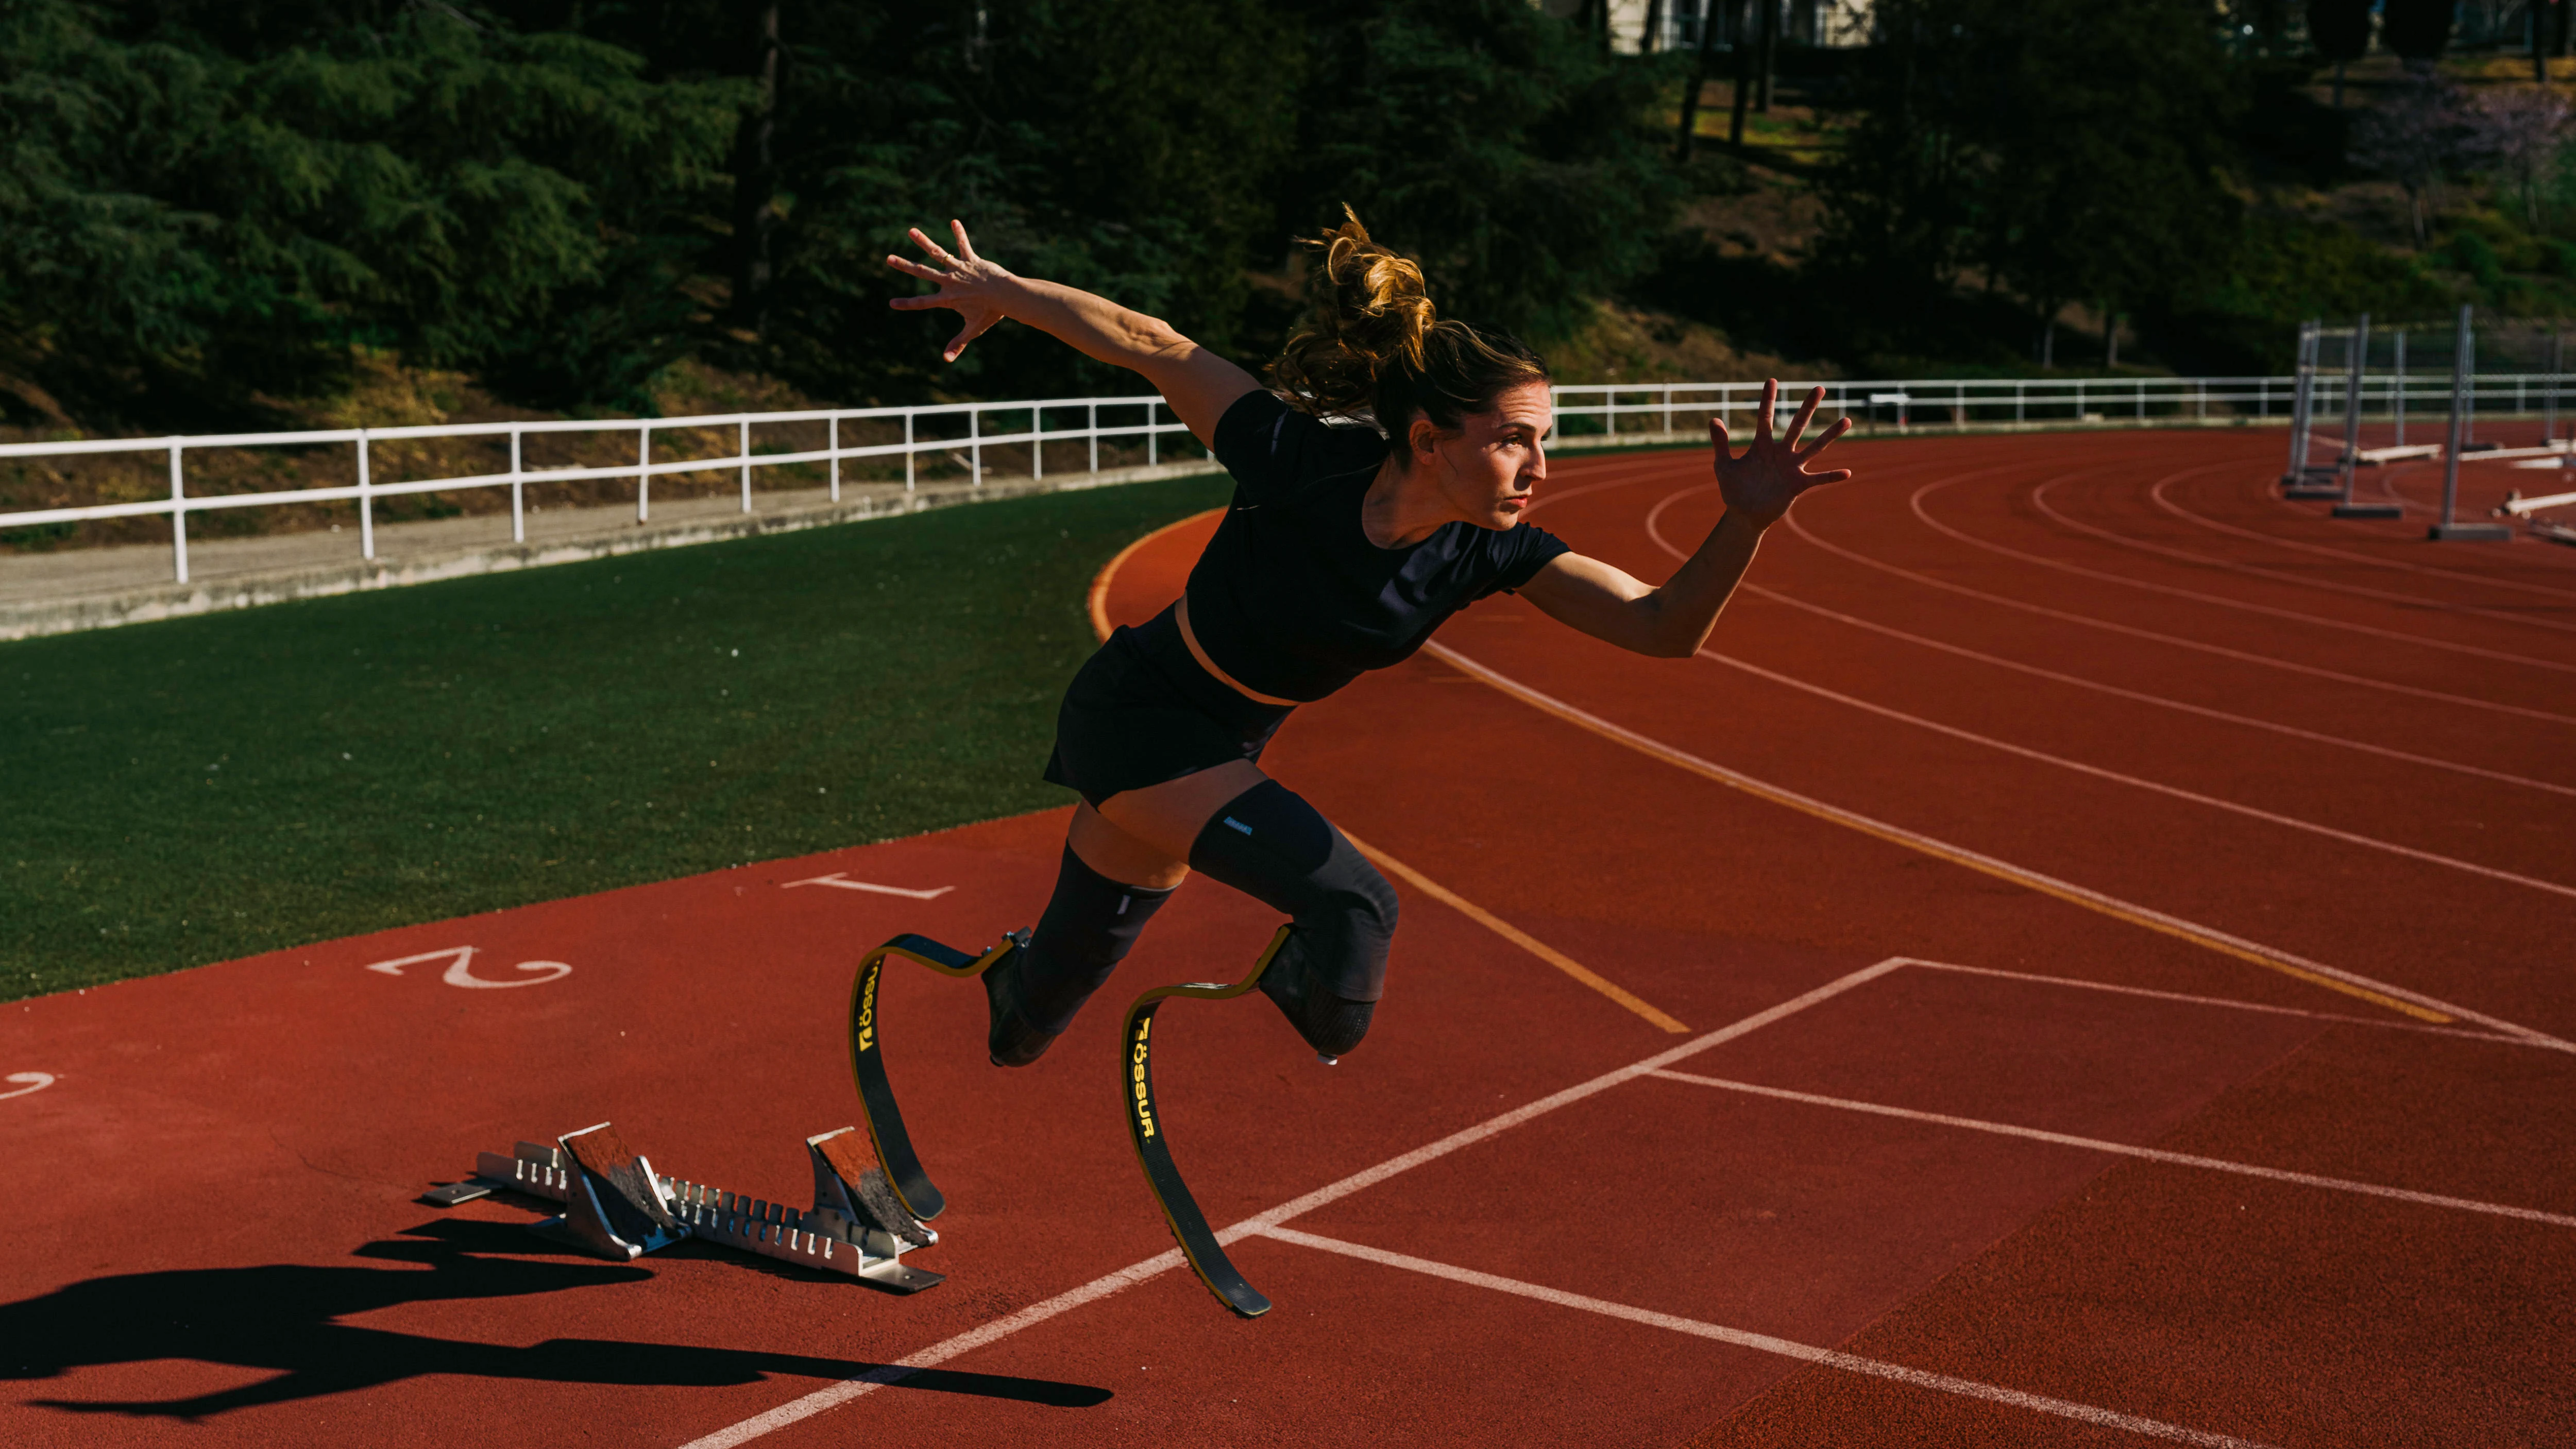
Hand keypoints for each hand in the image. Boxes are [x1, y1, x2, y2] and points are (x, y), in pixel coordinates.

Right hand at [885, 220, 1017, 362]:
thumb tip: (946, 361)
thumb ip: (958, 344)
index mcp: (947, 298)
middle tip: (888, 258)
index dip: (906, 304)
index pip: (922, 303)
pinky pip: (963, 245)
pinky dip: (960, 233)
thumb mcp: (973, 329)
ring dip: (924, 241)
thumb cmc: (991, 313)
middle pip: (922, 272)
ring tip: (911, 231)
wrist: (1006, 296)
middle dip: (904, 265)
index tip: (892, 303)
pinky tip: (955, 221)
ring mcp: (959, 268)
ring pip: (937, 253)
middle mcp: (949, 281)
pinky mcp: (971, 260)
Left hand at [1710, 380, 1852, 526]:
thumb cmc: (1734, 489)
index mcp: (1762, 445)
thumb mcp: (1723, 465)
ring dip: (1830, 434)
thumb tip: (1713, 419)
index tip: (1771, 380)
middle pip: (1797, 425)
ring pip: (1814, 447)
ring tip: (1846, 420)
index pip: (1766, 417)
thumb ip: (1720, 443)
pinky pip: (1818, 478)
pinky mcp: (1797, 484)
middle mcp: (1780, 452)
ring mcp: (1791, 467)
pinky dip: (1831, 476)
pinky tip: (1847, 472)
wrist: (1743, 514)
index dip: (1768, 399)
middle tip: (1819, 388)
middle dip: (1808, 407)